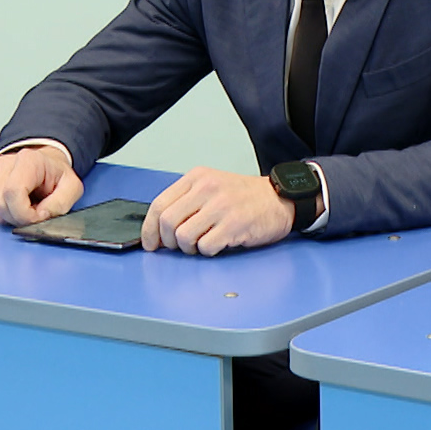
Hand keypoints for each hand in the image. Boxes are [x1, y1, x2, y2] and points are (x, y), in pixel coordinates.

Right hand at [0, 145, 82, 226]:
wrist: (45, 166)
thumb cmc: (57, 175)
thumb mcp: (72, 187)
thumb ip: (61, 203)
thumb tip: (40, 215)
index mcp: (28, 160)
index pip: (13, 192)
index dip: (24, 213)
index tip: (39, 216)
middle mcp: (4, 163)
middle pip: (0, 203)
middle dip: (19, 218)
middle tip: (36, 214)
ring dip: (11, 217)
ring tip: (28, 208)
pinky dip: (3, 214)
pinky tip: (17, 205)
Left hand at [141, 167, 294, 255]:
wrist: (281, 199)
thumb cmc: (245, 198)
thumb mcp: (212, 187)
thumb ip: (186, 202)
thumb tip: (158, 230)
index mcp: (197, 177)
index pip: (159, 204)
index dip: (149, 229)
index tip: (151, 242)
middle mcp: (207, 188)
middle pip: (168, 223)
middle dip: (169, 242)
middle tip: (179, 247)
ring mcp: (221, 206)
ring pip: (184, 237)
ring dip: (189, 248)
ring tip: (202, 244)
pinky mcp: (234, 224)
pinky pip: (206, 247)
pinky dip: (208, 252)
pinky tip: (218, 244)